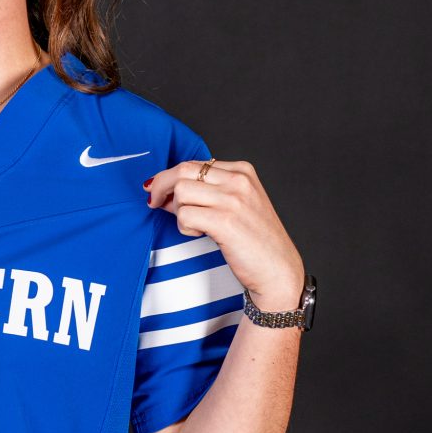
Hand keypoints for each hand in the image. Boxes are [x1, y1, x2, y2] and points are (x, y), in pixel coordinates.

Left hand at [144, 158, 303, 310]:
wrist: (277, 269)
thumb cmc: (255, 242)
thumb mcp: (236, 206)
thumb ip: (207, 193)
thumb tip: (165, 191)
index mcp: (242, 171)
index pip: (194, 163)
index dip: (171, 177)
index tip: (161, 192)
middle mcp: (238, 180)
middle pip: (183, 170)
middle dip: (161, 186)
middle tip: (154, 202)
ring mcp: (232, 199)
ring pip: (181, 192)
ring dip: (178, 211)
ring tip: (193, 226)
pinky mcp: (225, 221)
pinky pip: (185, 215)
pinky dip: (183, 226)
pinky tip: (198, 234)